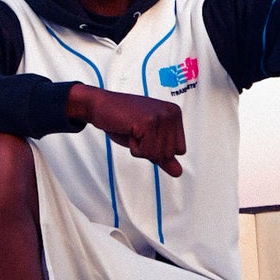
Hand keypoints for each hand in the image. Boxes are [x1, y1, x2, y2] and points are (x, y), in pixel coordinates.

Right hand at [67, 86, 185, 175]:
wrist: (99, 107)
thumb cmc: (122, 120)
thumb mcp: (147, 140)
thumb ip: (163, 155)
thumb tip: (178, 172)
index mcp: (175, 114)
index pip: (179, 150)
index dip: (159, 150)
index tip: (146, 135)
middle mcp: (171, 114)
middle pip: (169, 154)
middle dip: (149, 150)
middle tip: (138, 133)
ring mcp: (160, 117)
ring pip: (158, 155)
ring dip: (140, 149)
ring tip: (133, 131)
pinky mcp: (148, 122)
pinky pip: (146, 152)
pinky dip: (134, 148)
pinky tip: (129, 131)